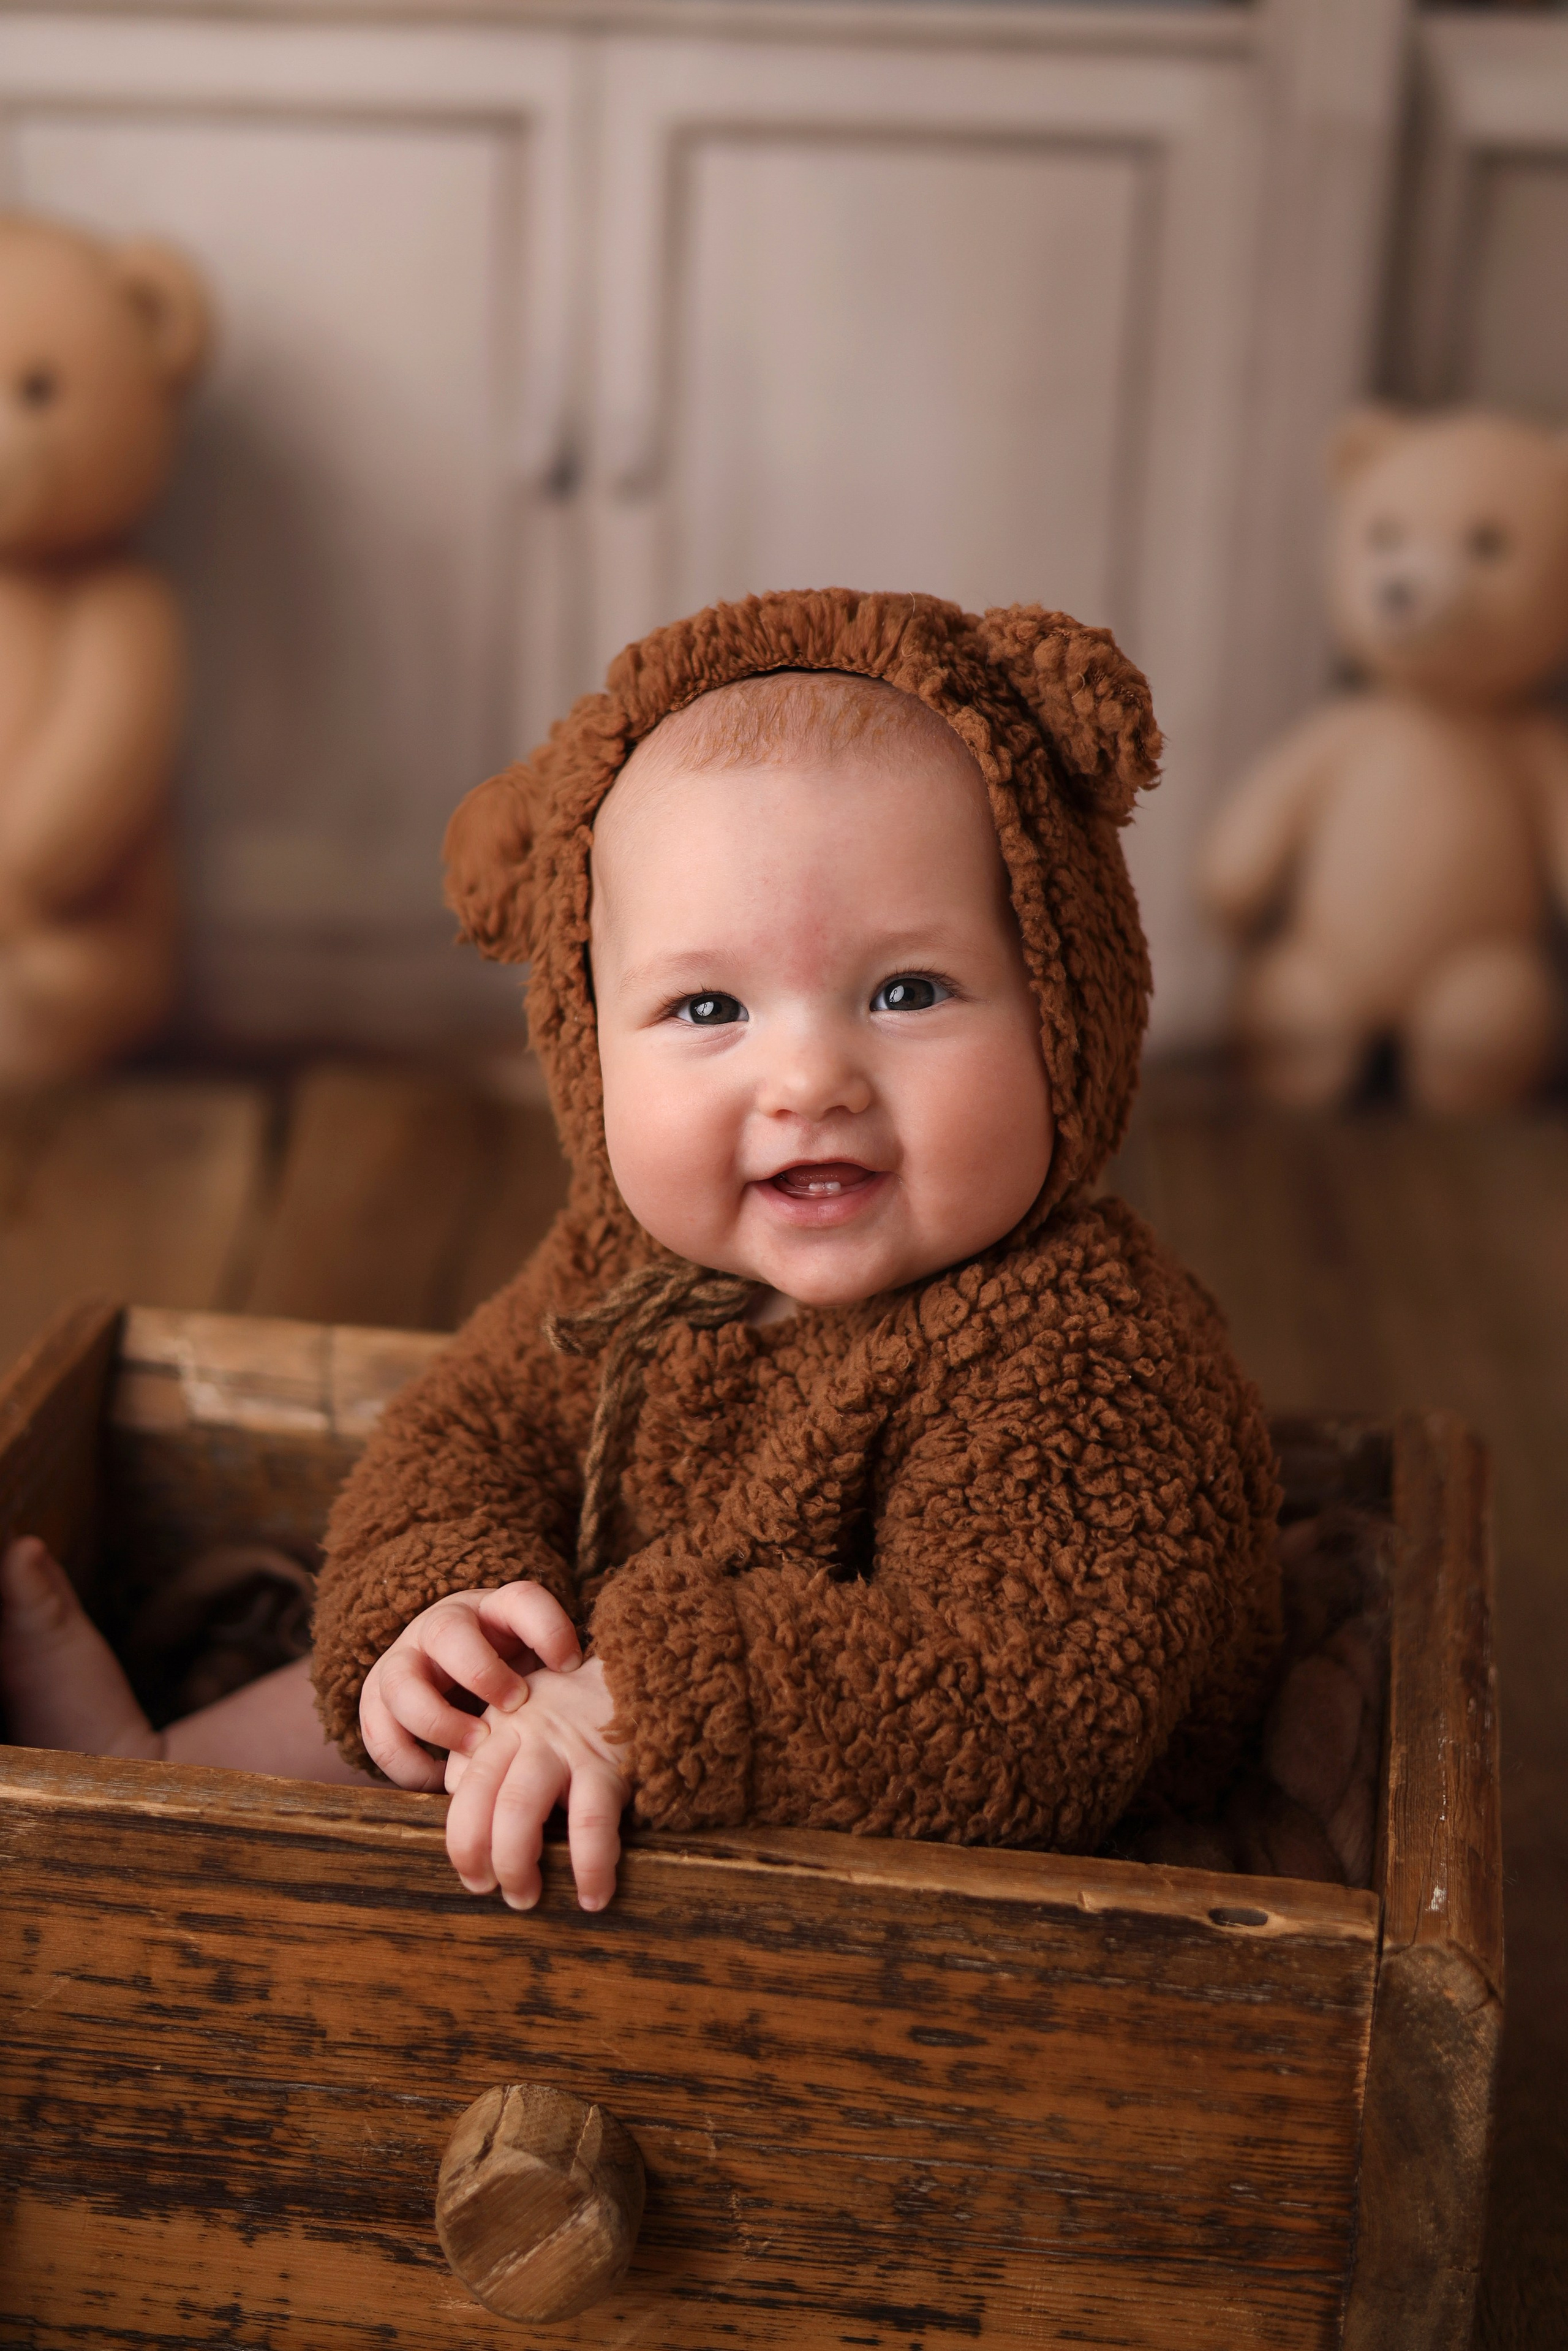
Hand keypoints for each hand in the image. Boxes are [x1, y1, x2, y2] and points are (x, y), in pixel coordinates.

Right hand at [359, 1580, 582, 1791]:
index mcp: (491, 1611)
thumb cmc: (510, 1673)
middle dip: (481, 1672)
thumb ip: (560, 1679)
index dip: (547, 1628)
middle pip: (447, 1633)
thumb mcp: (535, 1664)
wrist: (447, 1672)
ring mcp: (402, 1661)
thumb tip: (604, 1710)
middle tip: (515, 1707)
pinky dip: (407, 1763)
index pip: (520, 1600)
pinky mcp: (376, 1700)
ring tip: (477, 1749)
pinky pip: (377, 1731)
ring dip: (438, 1722)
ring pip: (400, 1683)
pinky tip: (442, 1780)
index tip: (571, 1663)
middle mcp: (440, 1627)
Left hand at [443, 1656, 627, 1911]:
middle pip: (480, 1797)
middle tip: (485, 1889)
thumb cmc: (578, 1711)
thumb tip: (457, 1803)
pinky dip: (589, 1867)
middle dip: (474, 1854)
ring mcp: (565, 1747)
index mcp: (500, 1725)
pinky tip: (593, 1896)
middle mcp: (524, 1732)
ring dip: (515, 1864)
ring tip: (525, 1898)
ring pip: (518, 1809)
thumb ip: (489, 1753)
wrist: (646, 1676)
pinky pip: (590, 1823)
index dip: (459, 1833)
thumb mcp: (524, 1714)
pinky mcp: (607, 1766)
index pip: (460, 1782)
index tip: (472, 1867)